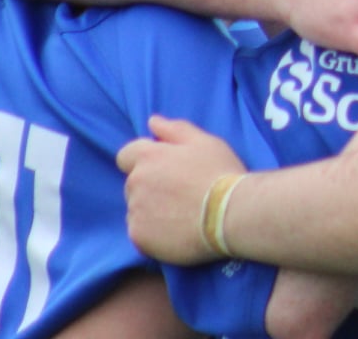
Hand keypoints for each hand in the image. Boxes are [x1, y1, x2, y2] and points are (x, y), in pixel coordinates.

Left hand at [117, 116, 246, 265]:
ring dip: (152, 208)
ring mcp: (135, 211)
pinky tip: (176, 230)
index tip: (165, 169)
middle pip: (133, 183)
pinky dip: (153, 231)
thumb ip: (175, 129)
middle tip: (180, 192)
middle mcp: (136, 182)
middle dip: (150, 185)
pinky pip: (140, 231)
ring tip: (181, 213)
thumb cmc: (220, 173)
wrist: (231, 214)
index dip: (144, 160)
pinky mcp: (139, 236)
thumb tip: (153, 121)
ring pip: (137, 208)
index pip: (126, 155)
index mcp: (149, 157)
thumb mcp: (205, 142)